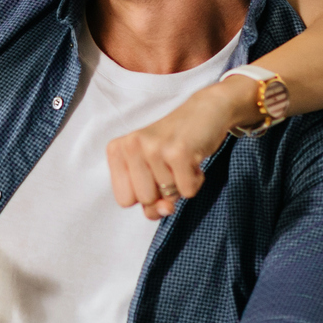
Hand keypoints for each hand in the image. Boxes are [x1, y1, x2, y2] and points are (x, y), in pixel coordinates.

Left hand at [105, 78, 257, 219]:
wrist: (205, 111)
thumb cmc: (173, 144)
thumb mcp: (151, 170)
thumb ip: (150, 200)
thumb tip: (165, 210)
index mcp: (117, 150)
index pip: (124, 200)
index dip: (144, 196)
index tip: (153, 176)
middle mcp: (131, 146)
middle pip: (145, 201)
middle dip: (163, 192)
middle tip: (170, 166)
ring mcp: (155, 148)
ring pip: (168, 196)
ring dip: (181, 183)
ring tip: (182, 159)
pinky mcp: (179, 152)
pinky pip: (187, 191)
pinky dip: (195, 181)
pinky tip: (193, 160)